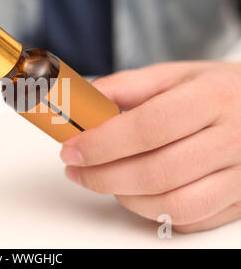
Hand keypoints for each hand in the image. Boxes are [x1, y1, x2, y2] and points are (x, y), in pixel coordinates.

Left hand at [60, 61, 240, 232]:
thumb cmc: (215, 90)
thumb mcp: (174, 75)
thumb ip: (126, 86)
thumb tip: (83, 103)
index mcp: (212, 98)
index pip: (148, 127)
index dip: (102, 143)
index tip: (72, 149)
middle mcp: (232, 139)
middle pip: (157, 172)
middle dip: (103, 176)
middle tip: (77, 169)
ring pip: (173, 205)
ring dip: (125, 197)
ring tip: (104, 180)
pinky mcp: (240, 201)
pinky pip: (189, 220)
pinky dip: (152, 211)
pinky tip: (136, 192)